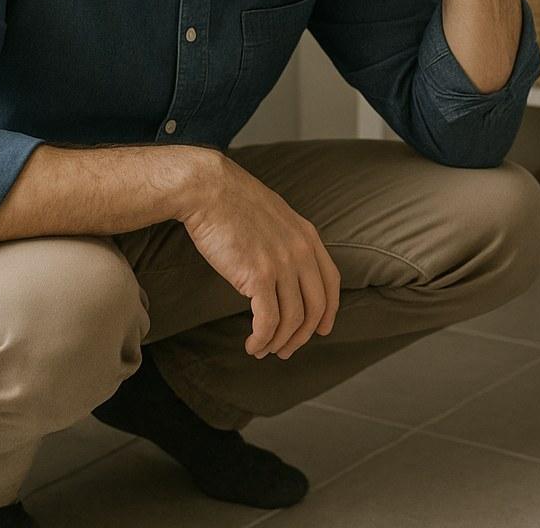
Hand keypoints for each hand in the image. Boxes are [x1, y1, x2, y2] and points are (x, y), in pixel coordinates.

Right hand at [178, 153, 340, 358]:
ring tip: (262, 350)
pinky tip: (252, 344)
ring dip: (278, 342)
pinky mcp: (258, 276)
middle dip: (303, 335)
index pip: (332, 282)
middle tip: (286, 350)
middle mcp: (301, 252)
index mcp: (308, 236)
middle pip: (316, 307)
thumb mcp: (274, 216)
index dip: (329, 311)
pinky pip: (268, 321)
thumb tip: (283, 270)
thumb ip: (286, 241)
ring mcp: (283, 264)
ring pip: (292, 319)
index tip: (321, 329)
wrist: (208, 189)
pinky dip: (262, 339)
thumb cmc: (232, 202)